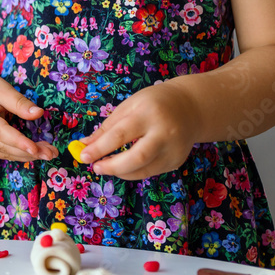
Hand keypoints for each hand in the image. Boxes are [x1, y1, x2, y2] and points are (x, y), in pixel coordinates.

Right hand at [0, 69, 56, 162]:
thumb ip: (18, 102)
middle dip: (29, 152)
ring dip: (27, 156)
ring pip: (4, 153)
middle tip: (51, 153)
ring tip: (48, 154)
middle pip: (4, 147)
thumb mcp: (0, 87)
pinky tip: (34, 153)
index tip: (36, 149)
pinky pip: (2, 153)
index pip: (0, 132)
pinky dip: (18, 154)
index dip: (18, 142)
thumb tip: (38, 113)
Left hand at [78, 80, 200, 179]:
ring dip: (121, 172)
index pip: (120, 134)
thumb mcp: (129, 106)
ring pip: (144, 170)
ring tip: (106, 167)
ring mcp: (173, 149)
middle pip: (137, 157)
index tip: (83, 156)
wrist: (191, 106)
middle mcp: (164, 132)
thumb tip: (84, 145)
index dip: (100, 148)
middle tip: (96, 167)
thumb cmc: (154, 103)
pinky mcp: (176, 161)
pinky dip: (134, 171)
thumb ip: (108, 127)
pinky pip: (151, 171)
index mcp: (148, 113)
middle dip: (112, 166)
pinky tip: (125, 165)